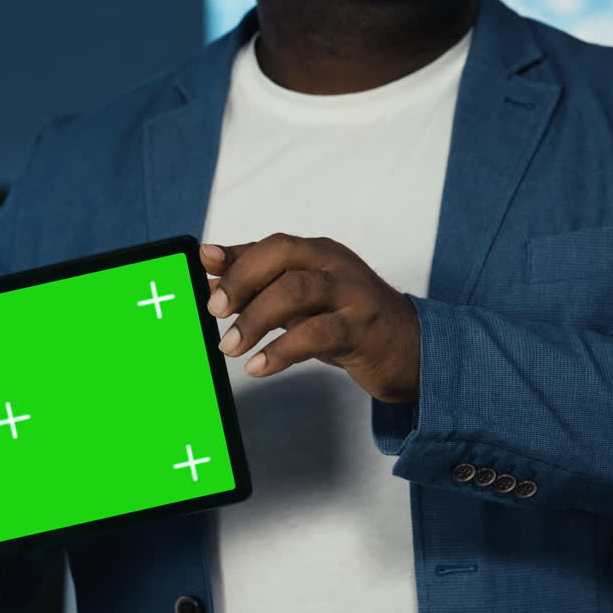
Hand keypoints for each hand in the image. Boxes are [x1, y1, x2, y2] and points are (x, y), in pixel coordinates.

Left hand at [200, 234, 419, 402]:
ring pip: (296, 291)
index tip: (201, 266)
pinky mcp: (363, 328)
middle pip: (281, 255)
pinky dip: (281, 351)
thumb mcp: (303, 300)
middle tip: (215, 312)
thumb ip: (261, 285)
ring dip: (255, 319)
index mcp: (318, 253)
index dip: (233, 255)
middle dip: (241, 280)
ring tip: (230, 347)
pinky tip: (259, 367)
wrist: (411, 352)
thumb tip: (207, 276)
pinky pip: (316, 334)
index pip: (270, 245)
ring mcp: (352, 294)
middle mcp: (335, 264)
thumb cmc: (348, 322)